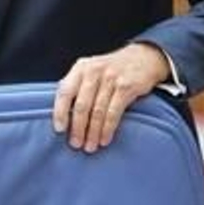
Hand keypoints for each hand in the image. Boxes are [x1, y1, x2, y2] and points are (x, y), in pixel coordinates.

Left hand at [52, 43, 169, 152]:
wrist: (144, 58)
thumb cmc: (111, 70)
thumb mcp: (91, 70)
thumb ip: (77, 86)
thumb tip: (62, 114)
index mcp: (80, 68)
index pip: (64, 91)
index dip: (60, 112)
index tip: (59, 129)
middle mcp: (93, 72)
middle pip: (81, 105)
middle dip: (77, 128)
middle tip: (76, 144)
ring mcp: (110, 79)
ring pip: (97, 111)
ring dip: (92, 132)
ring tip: (90, 146)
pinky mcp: (126, 87)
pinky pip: (113, 112)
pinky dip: (108, 128)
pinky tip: (104, 139)